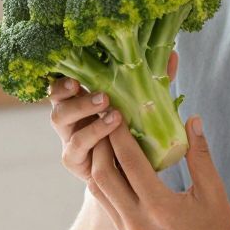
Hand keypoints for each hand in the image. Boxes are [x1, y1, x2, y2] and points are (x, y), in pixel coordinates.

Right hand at [46, 54, 175, 183]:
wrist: (129, 173)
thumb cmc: (132, 131)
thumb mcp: (142, 103)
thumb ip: (154, 81)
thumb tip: (173, 56)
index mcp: (79, 101)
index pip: (61, 86)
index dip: (62, 82)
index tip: (76, 78)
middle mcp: (69, 119)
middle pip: (56, 104)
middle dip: (74, 97)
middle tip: (103, 96)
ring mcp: (69, 139)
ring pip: (63, 125)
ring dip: (88, 117)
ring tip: (115, 116)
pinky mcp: (73, 160)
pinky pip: (75, 149)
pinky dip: (92, 140)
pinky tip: (111, 140)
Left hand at [87, 115, 229, 229]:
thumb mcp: (213, 191)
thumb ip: (200, 154)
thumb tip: (192, 119)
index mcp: (160, 207)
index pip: (129, 161)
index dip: (119, 133)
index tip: (116, 111)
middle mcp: (137, 222)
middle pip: (102, 175)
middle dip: (101, 145)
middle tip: (105, 123)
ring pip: (99, 192)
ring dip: (99, 165)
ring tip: (107, 142)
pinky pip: (107, 207)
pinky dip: (106, 184)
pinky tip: (116, 168)